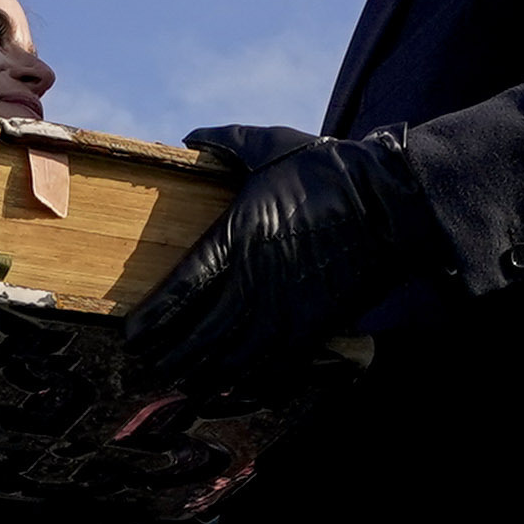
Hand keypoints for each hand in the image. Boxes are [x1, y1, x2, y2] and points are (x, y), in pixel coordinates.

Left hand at [120, 123, 427, 390]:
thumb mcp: (272, 144)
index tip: (131, 334)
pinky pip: (274, 366)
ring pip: (233, 358)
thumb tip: (191, 137)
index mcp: (236, 238)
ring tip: (184, 380)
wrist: (391, 201)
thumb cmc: (330, 169)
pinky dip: (251, 381)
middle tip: (149, 365)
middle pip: (200, 334)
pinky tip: (236, 386)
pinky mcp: (315, 325)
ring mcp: (285, 308)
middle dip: (171, 354)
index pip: (181, 290)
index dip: (153, 319)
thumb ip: (226, 141)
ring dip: (204, 373)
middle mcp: (254, 281)